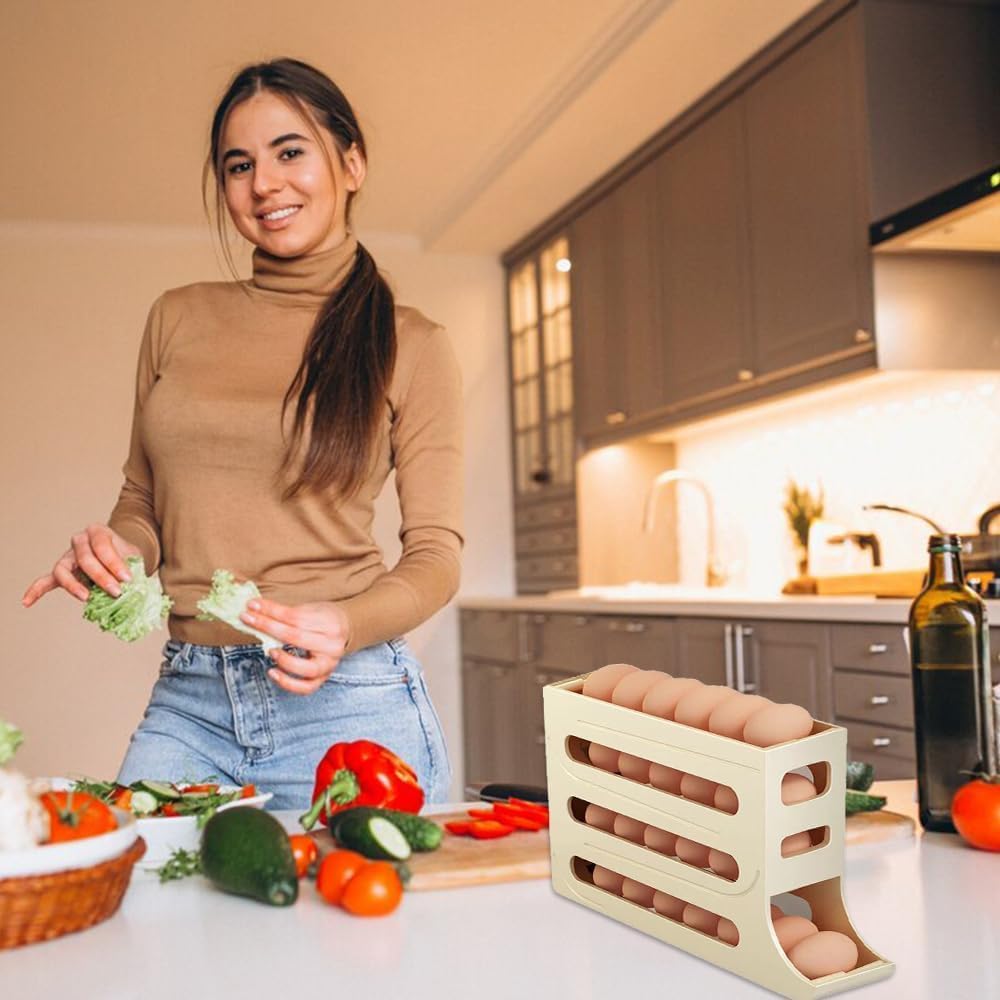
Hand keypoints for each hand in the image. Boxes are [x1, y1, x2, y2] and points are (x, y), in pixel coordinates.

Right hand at [22, 524, 141, 606]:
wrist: (121, 554)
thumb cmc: (126, 555)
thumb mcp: (134, 556)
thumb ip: (133, 567)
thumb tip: (137, 587)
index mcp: (98, 531)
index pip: (102, 546)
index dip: (114, 563)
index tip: (127, 579)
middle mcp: (79, 541)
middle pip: (85, 559)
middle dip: (101, 577)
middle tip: (116, 592)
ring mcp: (68, 556)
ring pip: (63, 569)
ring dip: (74, 585)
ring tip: (86, 597)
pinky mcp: (63, 571)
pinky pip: (46, 580)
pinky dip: (36, 590)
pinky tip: (27, 602)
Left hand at [241, 599, 349, 695]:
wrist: (345, 628)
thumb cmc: (323, 617)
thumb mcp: (310, 608)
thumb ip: (286, 612)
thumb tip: (255, 610)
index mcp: (330, 622)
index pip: (295, 617)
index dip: (271, 611)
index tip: (252, 606)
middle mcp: (332, 645)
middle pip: (296, 637)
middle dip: (268, 627)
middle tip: (248, 620)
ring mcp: (329, 664)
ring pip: (305, 669)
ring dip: (283, 660)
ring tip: (270, 651)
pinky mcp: (324, 677)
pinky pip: (306, 687)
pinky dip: (288, 683)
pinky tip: (273, 672)